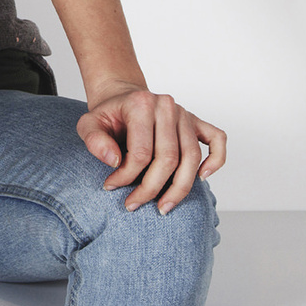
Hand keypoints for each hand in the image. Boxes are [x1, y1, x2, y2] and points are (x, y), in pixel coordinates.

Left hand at [75, 85, 226, 214]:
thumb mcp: (88, 124)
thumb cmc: (108, 115)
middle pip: (168, 158)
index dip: (126, 176)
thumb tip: (114, 161)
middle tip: (134, 204)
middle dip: (151, 188)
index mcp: (141, 104)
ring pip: (192, 157)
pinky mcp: (196, 121)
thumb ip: (94, 140)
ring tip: (164, 207)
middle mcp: (167, 106)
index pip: (141, 152)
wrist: (122, 98)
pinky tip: (203, 178)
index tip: (111, 186)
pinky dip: (216, 160)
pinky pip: (217, 139)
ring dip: (180, 188)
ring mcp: (184, 114)